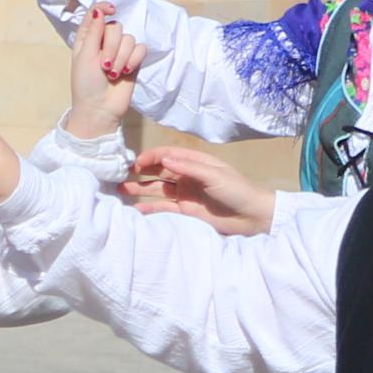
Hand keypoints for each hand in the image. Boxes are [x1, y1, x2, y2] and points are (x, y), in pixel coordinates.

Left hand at [63, 14, 141, 140]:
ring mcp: (120, 52)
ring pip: (129, 39)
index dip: (104, 8)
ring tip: (113, 74)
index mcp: (88, 38)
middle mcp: (104, 42)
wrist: (100, 109)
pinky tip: (126, 72)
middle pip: (115, 27)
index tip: (112, 10)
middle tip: (104, 66)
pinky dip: (134, 60)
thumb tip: (100, 10)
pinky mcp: (133, 61)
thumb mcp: (85, 56)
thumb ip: (94, 32)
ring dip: (121, 58)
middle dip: (111, 46)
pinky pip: (141, 49)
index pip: (97, 13)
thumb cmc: (86, 84)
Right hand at [123, 144, 275, 235]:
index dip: (150, 157)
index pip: (167, 156)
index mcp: (195, 162)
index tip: (135, 164)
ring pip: (157, 189)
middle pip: (158, 172)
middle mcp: (187, 177)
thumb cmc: (238, 190)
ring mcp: (185, 194)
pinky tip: (136, 209)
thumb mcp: (215, 176)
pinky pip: (164, 208)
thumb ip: (189, 168)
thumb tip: (164, 160)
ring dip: (140, 189)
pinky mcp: (186, 212)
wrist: (253, 216)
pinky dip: (150, 208)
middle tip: (119, 175)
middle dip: (139, 172)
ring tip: (120, 190)